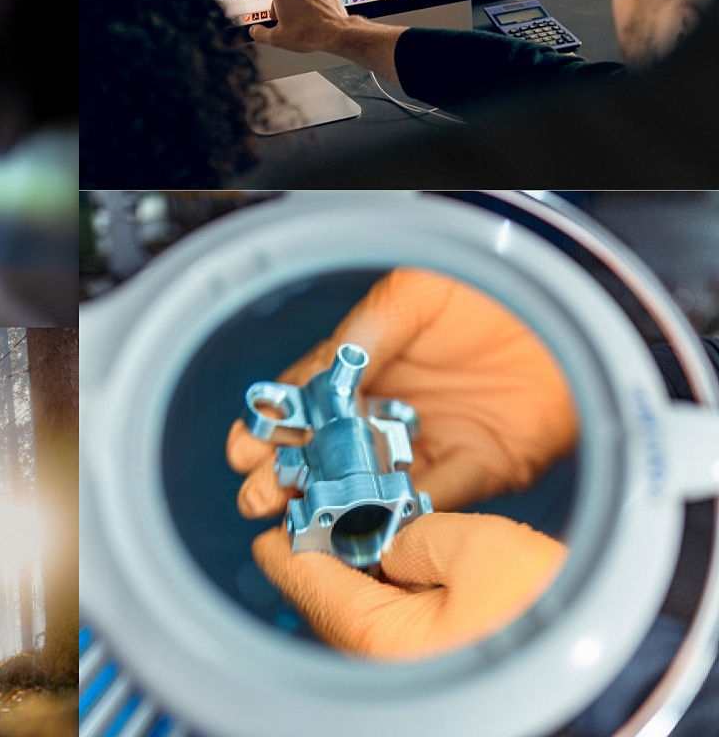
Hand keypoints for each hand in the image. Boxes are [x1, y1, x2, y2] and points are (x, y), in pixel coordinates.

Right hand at [227, 268, 577, 513]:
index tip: (242, 449)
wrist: (569, 313)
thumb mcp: (415, 294)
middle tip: (255, 497)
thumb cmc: (491, 287)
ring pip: (371, 479)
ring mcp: (433, 438)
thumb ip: (367, 334)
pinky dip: (404, 515)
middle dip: (287, 473)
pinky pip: (435, 499)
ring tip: (298, 521)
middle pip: (328, 447)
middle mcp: (395, 403)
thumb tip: (319, 373)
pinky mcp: (479, 466)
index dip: (274, 424)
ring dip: (333, 502)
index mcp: (371, 359)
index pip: (308, 397)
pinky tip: (369, 525)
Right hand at [248, 0, 350, 51]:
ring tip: (302, 24)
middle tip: (283, 22)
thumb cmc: (307, 34)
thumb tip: (255, 31)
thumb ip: (261, 33)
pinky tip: (315, 21)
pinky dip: (313, 8)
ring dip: (297, 7)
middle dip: (281, 4)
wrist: (335, 34)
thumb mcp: (276, 39)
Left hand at [251, 512, 565, 658]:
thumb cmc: (548, 613)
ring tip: (364, 530)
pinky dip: (387, 593)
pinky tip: (404, 566)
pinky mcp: (436, 669)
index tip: (275, 517)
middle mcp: (383, 659)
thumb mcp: (472, 546)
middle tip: (321, 511)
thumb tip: (380, 533)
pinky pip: (392, 627)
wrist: (606, 658)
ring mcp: (407, 669)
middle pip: (327, 598)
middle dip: (321, 553)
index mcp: (377, 633)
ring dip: (355, 572)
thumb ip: (407, 532)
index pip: (304, 578)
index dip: (287, 539)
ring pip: (359, 612)